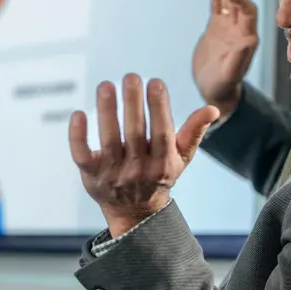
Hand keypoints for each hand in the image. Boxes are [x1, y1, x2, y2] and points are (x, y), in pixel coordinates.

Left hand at [68, 74, 219, 236]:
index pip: (162, 133)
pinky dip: (78, 135)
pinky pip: (82, 154)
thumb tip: (212, 108)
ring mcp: (113, 174)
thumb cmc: (159, 175)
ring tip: (106, 85)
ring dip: (107, 111)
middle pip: (134, 133)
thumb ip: (194, 132)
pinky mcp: (91, 175)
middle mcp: (138, 170)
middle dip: (133, 103)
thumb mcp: (181, 157)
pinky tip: (78, 114)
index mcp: (162, 164)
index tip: (155, 82)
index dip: (159, 108)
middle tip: (131, 76)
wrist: (134, 213)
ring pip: (108, 139)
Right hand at [193, 0, 258, 115]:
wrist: (215, 90)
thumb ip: (240, 58)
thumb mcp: (230, 74)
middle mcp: (240, 28)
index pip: (248, 10)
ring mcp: (228, 25)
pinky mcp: (216, 26)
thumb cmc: (223, 86)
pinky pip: (215, 3)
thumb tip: (250, 39)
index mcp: (247, 36)